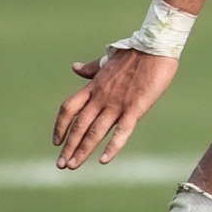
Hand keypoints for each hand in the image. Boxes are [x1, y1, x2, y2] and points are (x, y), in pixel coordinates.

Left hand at [52, 47, 178, 168]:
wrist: (154, 46)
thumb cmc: (134, 52)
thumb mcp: (107, 60)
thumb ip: (91, 68)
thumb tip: (74, 68)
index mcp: (93, 87)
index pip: (69, 109)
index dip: (60, 126)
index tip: (56, 141)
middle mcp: (100, 98)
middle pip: (78, 125)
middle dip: (68, 146)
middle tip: (61, 165)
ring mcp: (116, 104)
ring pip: (94, 132)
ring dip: (82, 150)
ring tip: (72, 166)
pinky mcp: (135, 108)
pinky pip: (121, 132)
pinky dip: (112, 147)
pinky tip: (104, 160)